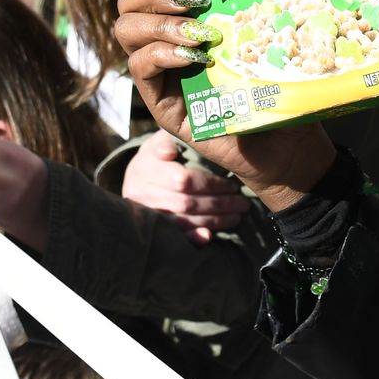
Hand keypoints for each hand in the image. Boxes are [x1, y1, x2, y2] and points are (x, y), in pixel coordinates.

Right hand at [114, 0, 335, 212]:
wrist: (287, 142)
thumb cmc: (278, 86)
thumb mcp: (262, 40)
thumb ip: (248, 10)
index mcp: (183, 27)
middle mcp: (164, 50)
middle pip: (127, 9)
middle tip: (191, 3)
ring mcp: (159, 78)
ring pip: (127, 35)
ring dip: (161, 26)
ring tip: (198, 35)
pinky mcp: (161, 106)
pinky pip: (140, 70)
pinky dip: (162, 55)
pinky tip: (193, 58)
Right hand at [122, 129, 251, 243]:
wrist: (135, 178)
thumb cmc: (156, 156)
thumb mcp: (159, 141)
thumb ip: (166, 140)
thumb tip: (170, 149)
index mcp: (148, 169)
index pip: (184, 180)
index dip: (212, 184)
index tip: (233, 185)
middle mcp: (145, 194)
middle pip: (187, 203)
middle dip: (219, 204)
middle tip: (242, 203)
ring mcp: (148, 214)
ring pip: (184, 221)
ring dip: (214, 221)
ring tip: (237, 216)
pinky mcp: (153, 229)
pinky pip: (174, 236)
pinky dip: (191, 238)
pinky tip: (208, 237)